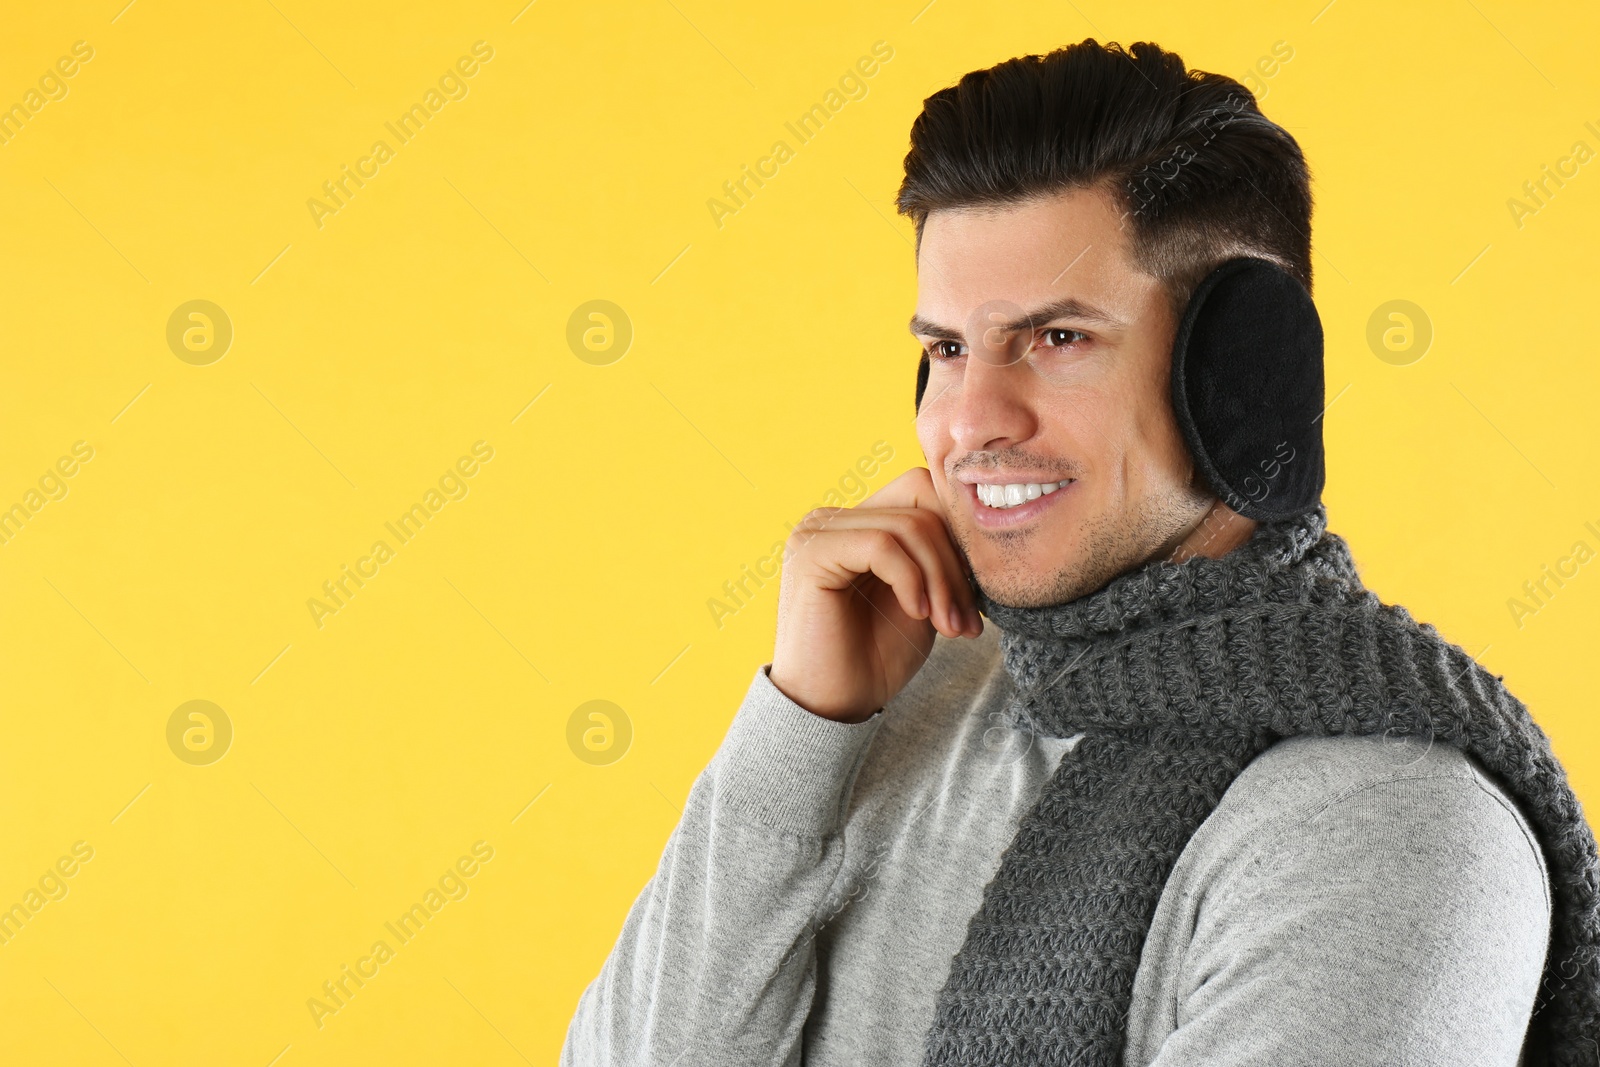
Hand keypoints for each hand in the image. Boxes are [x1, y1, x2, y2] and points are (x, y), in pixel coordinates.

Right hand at [769, 467, 982, 722]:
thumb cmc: (874, 657)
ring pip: (909, 525)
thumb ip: (940, 557)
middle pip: (921, 500)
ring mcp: (818, 531)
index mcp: (857, 522)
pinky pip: (881, 546)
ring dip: (940, 579)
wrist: (834, 706)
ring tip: (949, 626)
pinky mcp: (813, 554)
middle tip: (966, 619)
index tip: (975, 595)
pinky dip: (911, 580)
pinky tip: (917, 615)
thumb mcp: (924, 598)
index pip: (924, 490)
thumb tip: (984, 531)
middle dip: (954, 561)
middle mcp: (832, 518)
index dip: (960, 534)